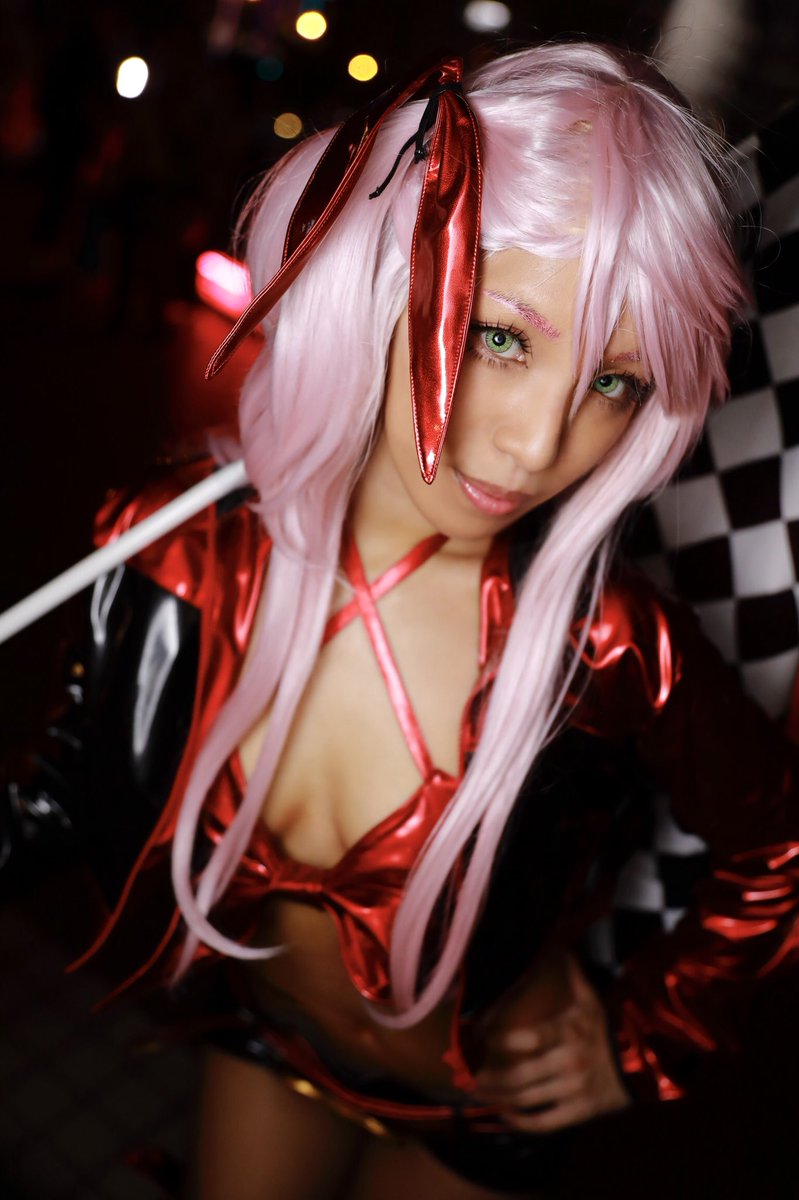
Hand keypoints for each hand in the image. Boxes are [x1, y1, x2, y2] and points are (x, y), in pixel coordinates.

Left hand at [473, 953, 629, 1131]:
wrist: (639, 1068)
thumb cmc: (605, 1032)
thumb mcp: (591, 1002)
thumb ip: (573, 977)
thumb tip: (561, 948)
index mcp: (569, 1033)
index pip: (530, 1039)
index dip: (501, 1041)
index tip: (480, 1040)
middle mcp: (570, 1062)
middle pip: (520, 1075)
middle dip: (489, 1078)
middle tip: (467, 1076)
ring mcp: (573, 1090)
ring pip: (527, 1098)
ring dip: (498, 1098)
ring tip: (476, 1092)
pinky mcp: (578, 1113)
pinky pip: (545, 1122)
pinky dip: (522, 1123)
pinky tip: (504, 1116)